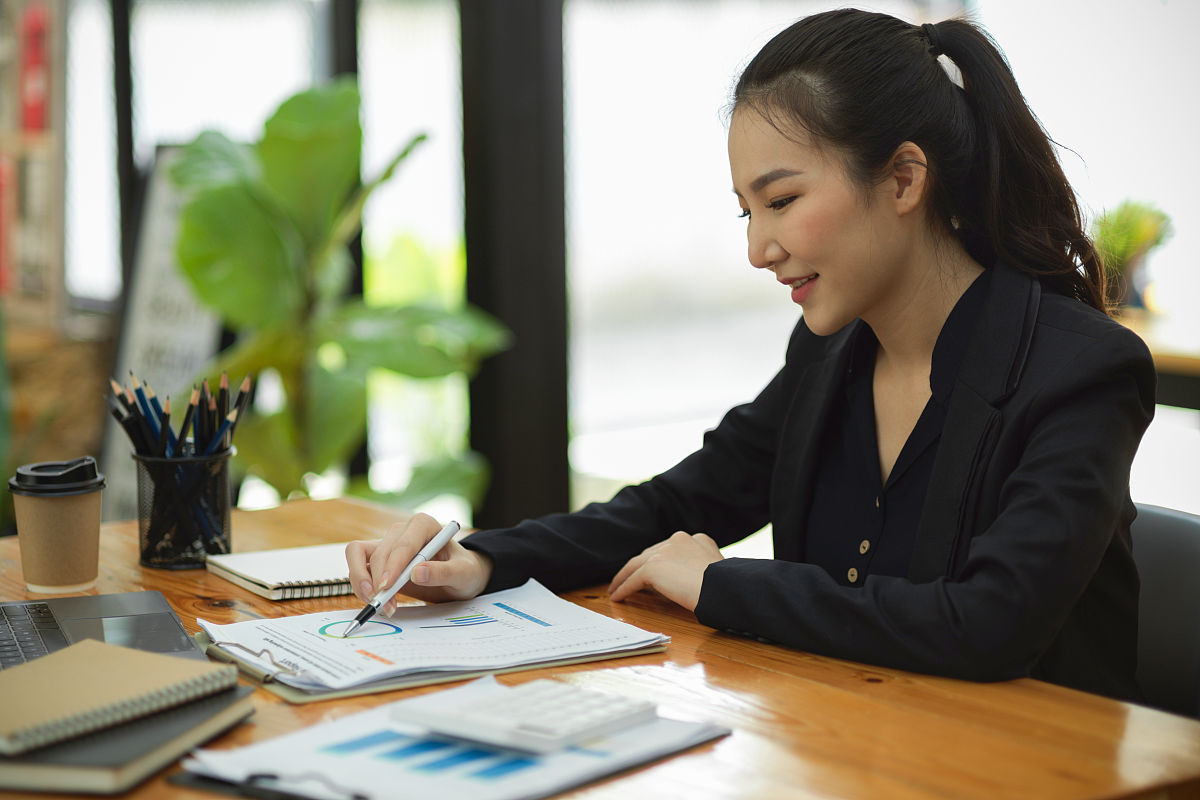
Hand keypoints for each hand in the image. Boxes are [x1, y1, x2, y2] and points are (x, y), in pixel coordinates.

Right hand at [345, 513, 492, 611]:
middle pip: (379, 551)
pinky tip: (373, 599)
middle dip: (378, 580)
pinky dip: (360, 582)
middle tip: (386, 605)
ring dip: (362, 580)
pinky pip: (358, 565)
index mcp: (424, 525)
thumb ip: (443, 572)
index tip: (388, 586)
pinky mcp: (378, 558)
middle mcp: (402, 530)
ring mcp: (388, 543)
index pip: (403, 543)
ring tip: (375, 602)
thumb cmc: (464, 570)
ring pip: (359, 554)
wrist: (459, 577)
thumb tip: (417, 573)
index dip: (393, 564)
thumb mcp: (463, 573)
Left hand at [608, 531, 722, 610]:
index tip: (650, 569)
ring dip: (624, 577)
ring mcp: (665, 551)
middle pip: (651, 553)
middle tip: (628, 578)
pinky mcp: (653, 567)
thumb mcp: (718, 572)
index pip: (670, 549)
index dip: (658, 559)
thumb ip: (702, 569)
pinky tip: (617, 597)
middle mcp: (679, 540)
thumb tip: (692, 582)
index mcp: (697, 539)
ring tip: (616, 587)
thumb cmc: (727, 589)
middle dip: (639, 566)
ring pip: (637, 564)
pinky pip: (633, 579)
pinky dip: (623, 588)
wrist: (725, 590)